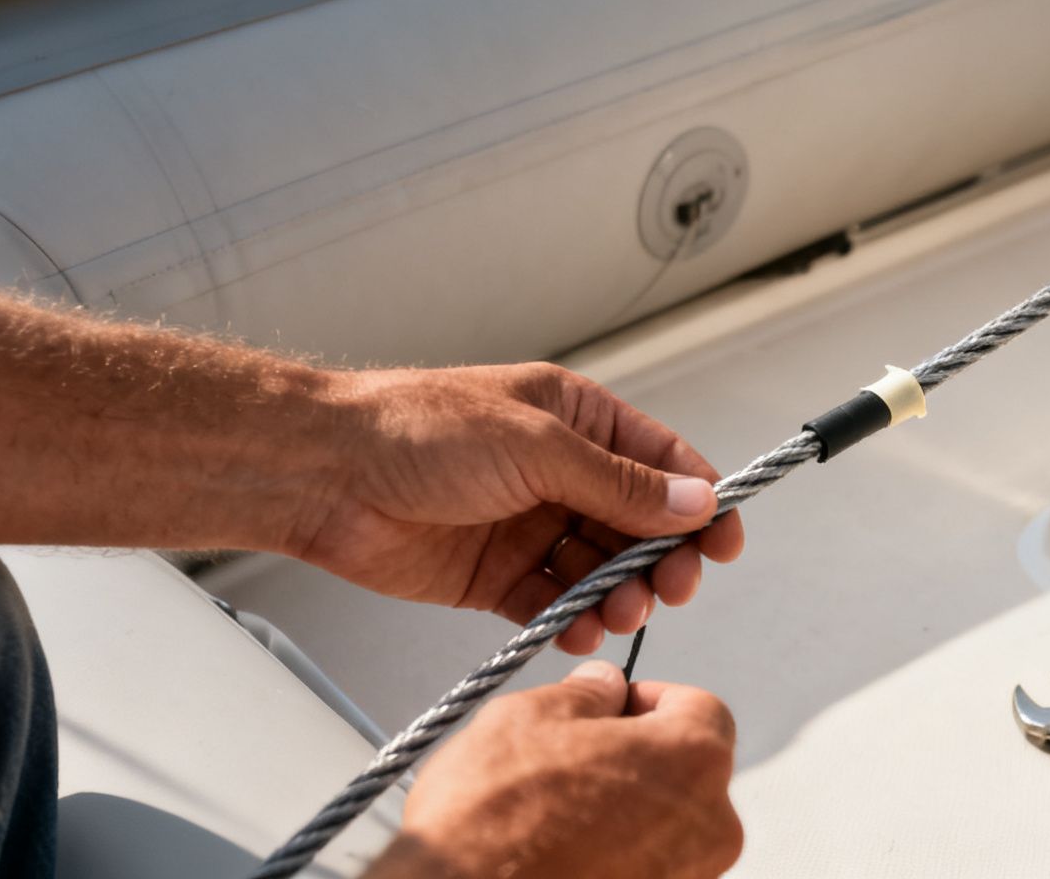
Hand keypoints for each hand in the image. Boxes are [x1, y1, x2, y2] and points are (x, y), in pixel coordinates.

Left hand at [289, 363, 742, 653]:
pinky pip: (552, 603)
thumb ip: (618, 483)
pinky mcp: (493, 576)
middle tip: (677, 584)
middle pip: (637, 522)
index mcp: (574, 418)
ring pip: (599, 569)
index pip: (660, 461)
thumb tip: (694, 502)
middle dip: (663, 556)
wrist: (323, 475)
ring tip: (621, 610)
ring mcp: (526, 525)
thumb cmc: (418, 430)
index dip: (700, 500)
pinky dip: (572, 621)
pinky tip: (578, 631)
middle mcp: (557, 471)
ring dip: (619, 593)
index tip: (727, 540)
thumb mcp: (537, 446)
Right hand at [367, 662, 742, 878]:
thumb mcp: (532, 717)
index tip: (615, 705)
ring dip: (629, 808)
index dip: (652, 699)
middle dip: (640, 757)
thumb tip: (606, 685)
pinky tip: (565, 849)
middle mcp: (710, 825)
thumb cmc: (492, 816)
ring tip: (563, 809)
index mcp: (694, 758)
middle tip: (580, 757)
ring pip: (670, 824)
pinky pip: (649, 867)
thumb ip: (588, 693)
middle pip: (690, 770)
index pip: (701, 709)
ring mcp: (689, 876)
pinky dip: (618, 854)